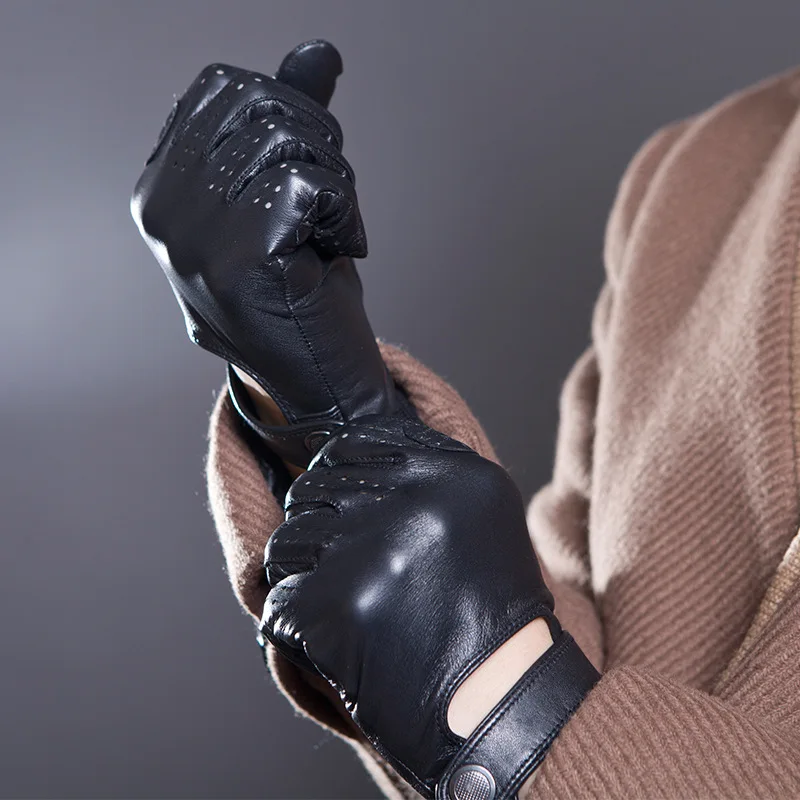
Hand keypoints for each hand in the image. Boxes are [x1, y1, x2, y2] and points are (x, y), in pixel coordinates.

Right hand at [131, 41, 402, 464]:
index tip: (309, 174)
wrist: (320, 382)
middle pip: (260, 104)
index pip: (225, 87)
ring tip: (332, 235)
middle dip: (321, 144)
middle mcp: (163, 208)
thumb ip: (293, 124)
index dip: (290, 111)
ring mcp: (192, 235)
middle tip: (331, 205)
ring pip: (289, 140)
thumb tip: (318, 52)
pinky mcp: (236, 258)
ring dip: (337, 183)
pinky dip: (346, 214)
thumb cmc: (306, 288)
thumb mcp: (292, 196)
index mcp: (162, 188)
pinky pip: (313, 185)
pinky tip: (338, 254)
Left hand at [260, 416, 581, 797]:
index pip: (349, 444)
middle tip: (350, 567)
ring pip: (286, 541)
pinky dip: (297, 624)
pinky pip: (278, 600)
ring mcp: (370, 556)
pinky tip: (339, 639)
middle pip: (310, 488)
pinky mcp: (334, 610)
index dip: (335, 477)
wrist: (500, 703)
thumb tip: (338, 452)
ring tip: (347, 604)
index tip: (345, 507)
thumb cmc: (488, 611)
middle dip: (318, 525)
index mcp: (451, 474)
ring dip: (302, 574)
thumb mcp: (482, 513)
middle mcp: (411, 505)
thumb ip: (421, 472)